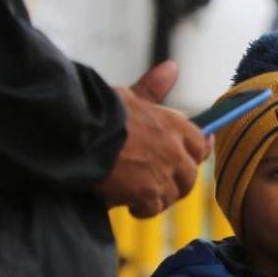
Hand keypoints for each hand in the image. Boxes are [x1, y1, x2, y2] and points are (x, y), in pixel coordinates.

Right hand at [96, 61, 209, 217]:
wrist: (76, 136)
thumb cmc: (98, 114)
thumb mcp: (129, 97)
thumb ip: (153, 88)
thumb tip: (171, 67)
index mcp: (173, 124)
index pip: (201, 144)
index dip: (196, 154)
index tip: (190, 159)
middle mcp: (174, 149)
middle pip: (190, 175)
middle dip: (176, 181)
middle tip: (157, 183)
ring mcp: (163, 172)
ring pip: (174, 193)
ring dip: (160, 196)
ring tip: (141, 194)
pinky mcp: (147, 192)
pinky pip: (154, 207)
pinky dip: (144, 209)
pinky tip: (131, 205)